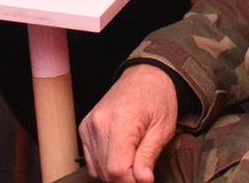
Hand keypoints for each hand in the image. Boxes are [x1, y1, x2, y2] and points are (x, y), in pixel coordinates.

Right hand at [79, 64, 179, 182]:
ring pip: (96, 170)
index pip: (117, 169)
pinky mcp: (85, 128)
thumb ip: (149, 156)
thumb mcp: (163, 128)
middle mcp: (99, 124)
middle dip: (125, 180)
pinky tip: (121, 160)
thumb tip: (143, 181)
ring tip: (134, 165)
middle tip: (143, 175)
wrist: (144, 76)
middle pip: (106, 172)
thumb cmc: (158, 99)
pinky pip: (91, 161)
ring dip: (115, 175)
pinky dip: (105, 167)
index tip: (145, 181)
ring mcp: (89, 126)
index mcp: (120, 121)